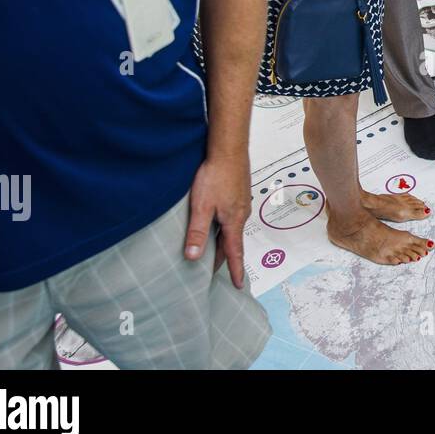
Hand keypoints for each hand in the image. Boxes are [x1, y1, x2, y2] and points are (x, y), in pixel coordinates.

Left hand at [185, 152, 252, 288]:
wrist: (229, 149)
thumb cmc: (216, 175)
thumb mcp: (201, 206)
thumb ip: (197, 232)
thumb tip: (194, 256)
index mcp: (233, 221)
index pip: (235, 253)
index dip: (235, 270)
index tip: (237, 284)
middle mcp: (240, 214)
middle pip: (232, 241)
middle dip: (225, 257)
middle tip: (215, 271)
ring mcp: (240, 203)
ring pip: (231, 228)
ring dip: (223, 240)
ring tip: (213, 248)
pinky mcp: (237, 193)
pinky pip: (231, 216)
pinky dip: (223, 226)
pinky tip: (215, 221)